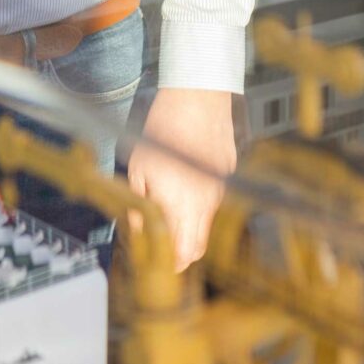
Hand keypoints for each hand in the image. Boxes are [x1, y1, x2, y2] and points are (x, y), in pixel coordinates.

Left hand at [126, 86, 237, 270]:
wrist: (197, 98)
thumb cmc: (164, 128)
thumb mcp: (138, 168)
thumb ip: (139, 205)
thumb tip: (137, 229)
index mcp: (181, 206)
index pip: (183, 254)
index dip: (171, 265)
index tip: (158, 265)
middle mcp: (205, 204)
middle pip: (198, 248)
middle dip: (181, 255)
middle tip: (162, 249)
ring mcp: (219, 190)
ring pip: (206, 225)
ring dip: (188, 228)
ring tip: (168, 210)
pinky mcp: (226, 176)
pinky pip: (212, 201)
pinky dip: (198, 204)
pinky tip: (183, 184)